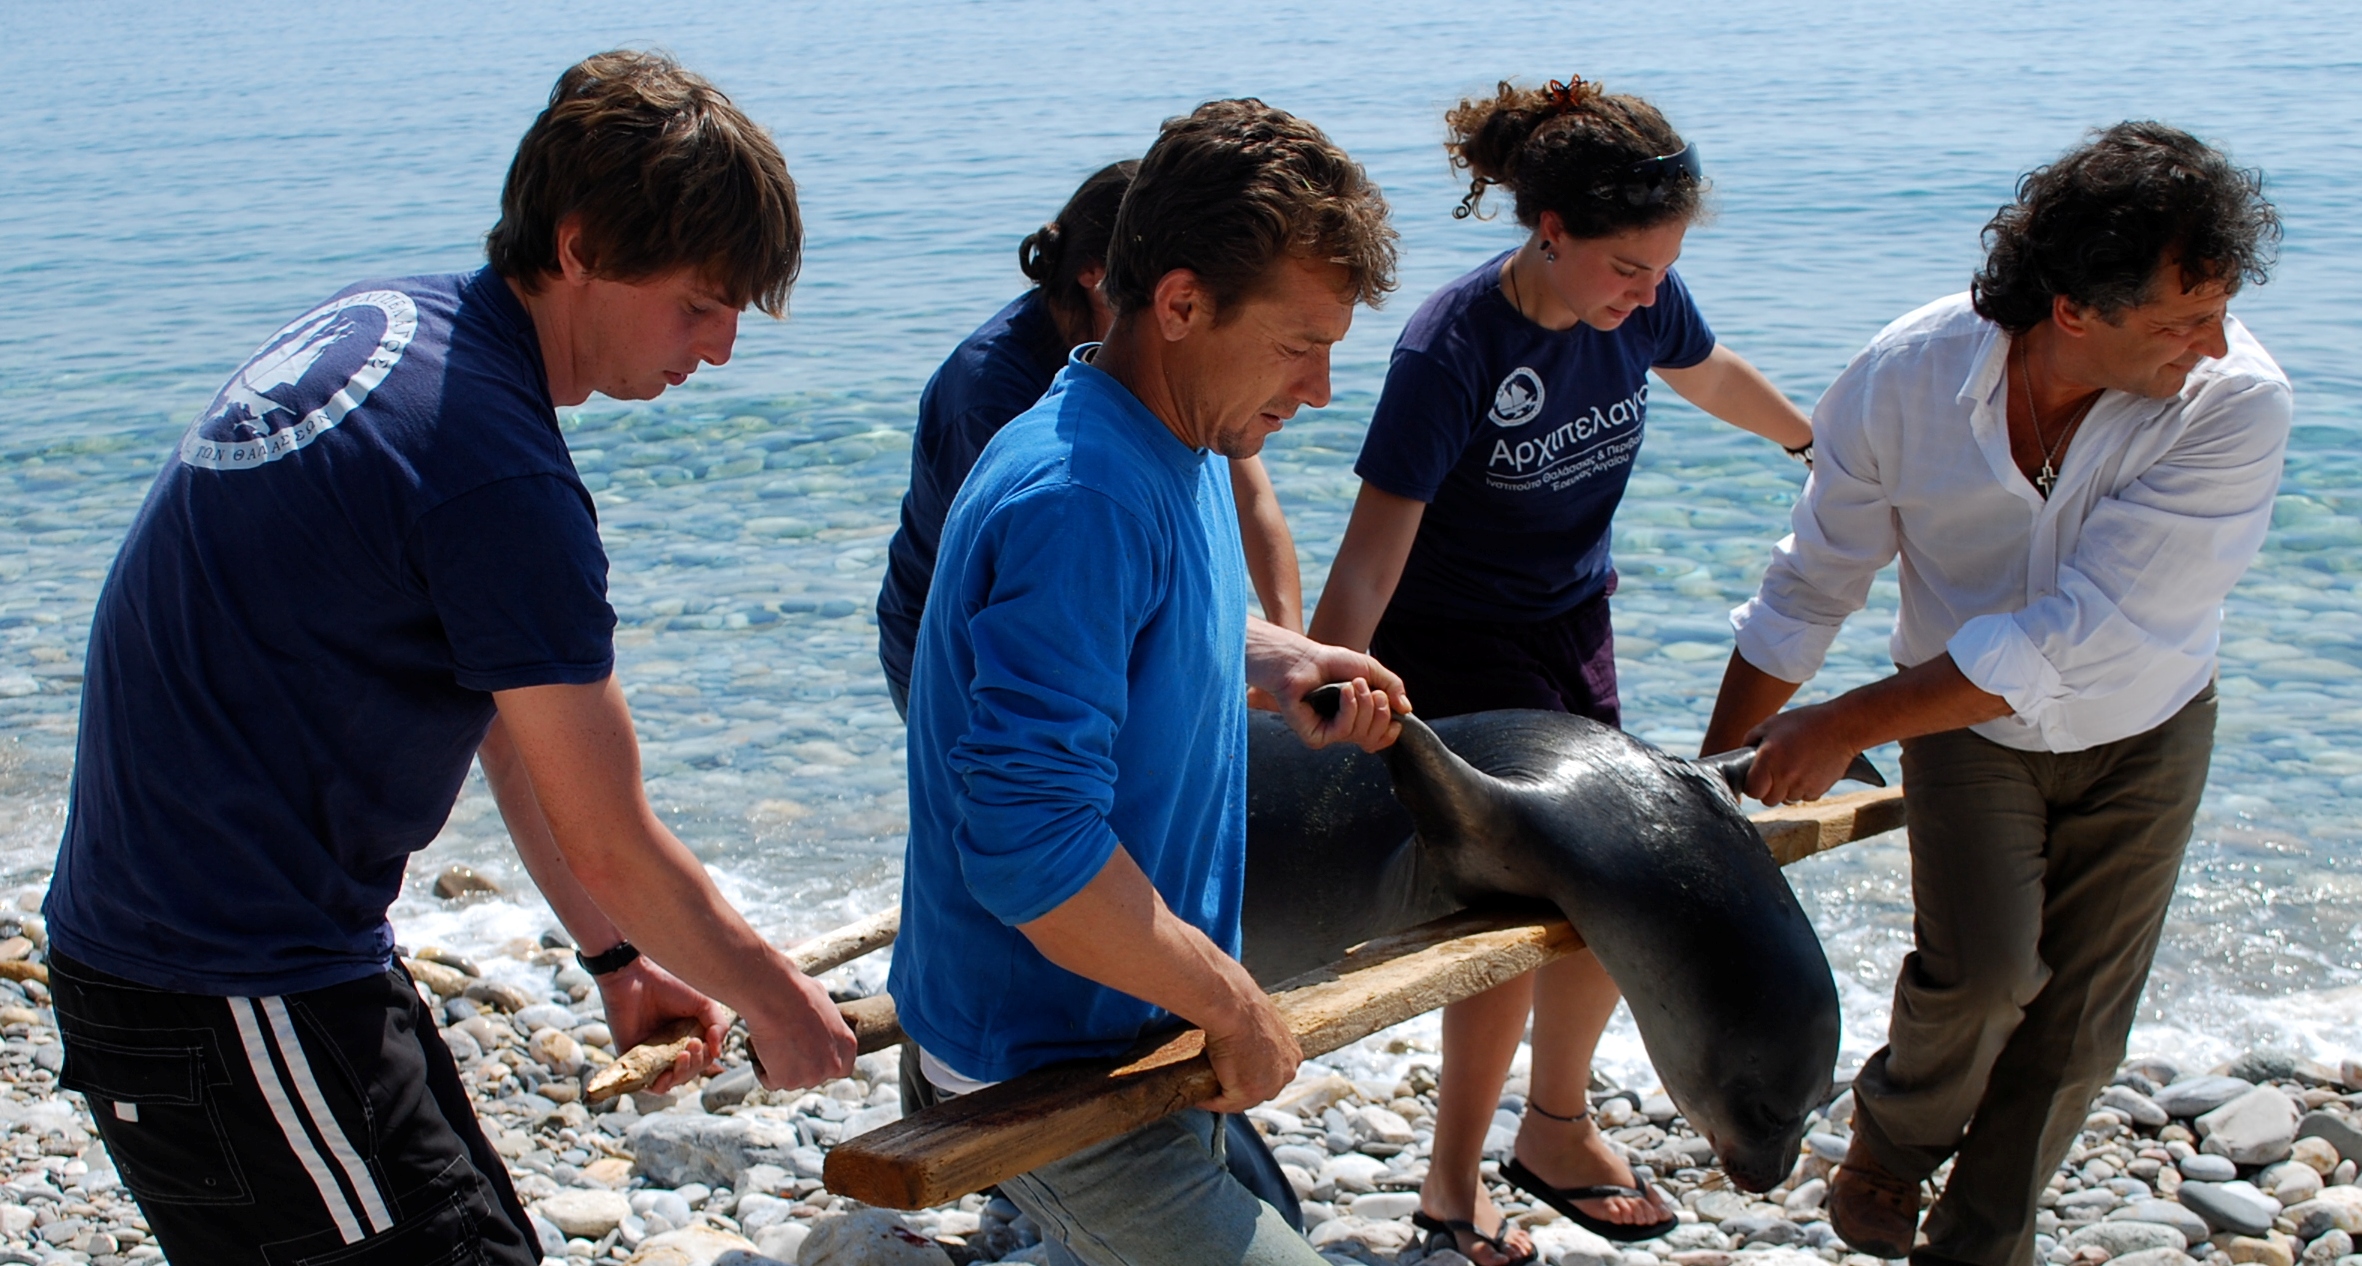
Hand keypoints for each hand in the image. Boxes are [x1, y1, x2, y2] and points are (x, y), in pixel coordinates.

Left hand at [595, 957, 731, 1093]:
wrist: (634, 977)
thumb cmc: (668, 985)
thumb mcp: (704, 1004)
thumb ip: (719, 1025)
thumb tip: (719, 1053)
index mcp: (686, 1038)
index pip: (702, 1060)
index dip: (707, 1058)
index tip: (706, 1042)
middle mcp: (669, 1050)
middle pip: (688, 1073)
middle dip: (696, 1065)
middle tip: (692, 1045)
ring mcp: (651, 1056)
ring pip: (670, 1082)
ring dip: (681, 1074)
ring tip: (682, 1055)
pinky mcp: (632, 1060)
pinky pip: (646, 1085)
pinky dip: (660, 1085)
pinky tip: (667, 1074)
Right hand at [737, 954, 857, 1091]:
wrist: (776, 997)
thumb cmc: (798, 994)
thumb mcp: (826, 1007)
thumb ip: (828, 1027)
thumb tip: (820, 1026)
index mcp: (847, 1046)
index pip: (841, 1068)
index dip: (824, 1062)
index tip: (811, 1055)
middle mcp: (832, 1065)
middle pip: (815, 1075)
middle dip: (801, 1065)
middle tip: (786, 1045)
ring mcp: (810, 1076)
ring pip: (792, 1079)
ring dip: (781, 1066)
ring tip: (773, 1042)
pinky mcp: (786, 1081)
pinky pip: (771, 1081)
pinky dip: (763, 1069)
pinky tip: (762, 1050)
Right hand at [1197, 990, 1301, 1112]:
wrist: (1233, 1007)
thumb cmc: (1242, 1007)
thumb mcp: (1261, 1022)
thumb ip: (1259, 1037)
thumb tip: (1245, 1039)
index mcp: (1293, 1056)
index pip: (1273, 1075)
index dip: (1253, 1076)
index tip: (1235, 1076)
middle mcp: (1286, 1073)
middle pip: (1261, 1089)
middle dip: (1241, 1090)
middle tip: (1220, 1087)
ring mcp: (1269, 1085)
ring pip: (1244, 1100)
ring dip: (1225, 1098)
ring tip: (1208, 1095)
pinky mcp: (1247, 1093)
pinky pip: (1225, 1104)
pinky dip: (1211, 1103)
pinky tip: (1200, 1099)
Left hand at [1244, 619, 1410, 751]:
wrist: (1304, 659)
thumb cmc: (1333, 663)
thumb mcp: (1371, 670)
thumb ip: (1393, 687)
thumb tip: (1407, 710)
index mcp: (1358, 719)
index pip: (1379, 740)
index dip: (1391, 732)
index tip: (1396, 713)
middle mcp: (1344, 730)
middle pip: (1374, 738)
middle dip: (1381, 712)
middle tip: (1371, 689)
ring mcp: (1329, 735)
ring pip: (1361, 735)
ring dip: (1364, 705)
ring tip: (1354, 684)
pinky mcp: (1314, 737)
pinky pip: (1343, 731)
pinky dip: (1349, 709)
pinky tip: (1344, 691)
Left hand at [1743, 702, 1864, 804]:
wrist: (1842, 727)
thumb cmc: (1804, 722)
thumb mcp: (1771, 724)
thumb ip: (1751, 740)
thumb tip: (1742, 757)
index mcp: (1768, 760)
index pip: (1752, 791)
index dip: (1752, 785)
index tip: (1757, 776)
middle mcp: (1784, 777)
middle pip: (1768, 800)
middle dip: (1768, 789)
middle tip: (1774, 771)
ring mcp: (1802, 786)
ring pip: (1786, 800)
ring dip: (1786, 789)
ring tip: (1793, 767)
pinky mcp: (1818, 791)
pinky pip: (1803, 797)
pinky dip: (1802, 789)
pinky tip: (1807, 770)